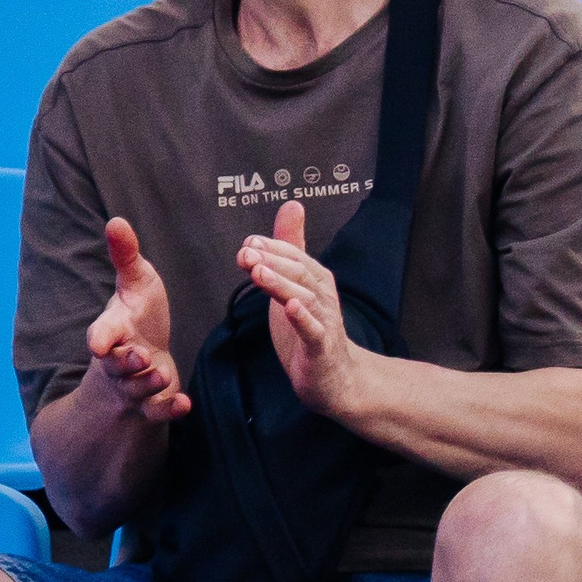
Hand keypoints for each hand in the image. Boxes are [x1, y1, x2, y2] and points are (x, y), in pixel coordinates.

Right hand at [86, 218, 190, 422]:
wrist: (143, 355)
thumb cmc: (138, 314)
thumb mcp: (135, 283)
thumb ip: (126, 257)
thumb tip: (116, 220)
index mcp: (113, 330)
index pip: (102, 334)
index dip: (100, 338)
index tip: (97, 344)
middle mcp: (118, 360)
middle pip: (116, 366)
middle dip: (125, 363)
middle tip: (139, 357)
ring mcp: (134, 384)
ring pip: (136, 389)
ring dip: (148, 384)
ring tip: (162, 376)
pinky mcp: (152, 401)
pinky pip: (156, 410)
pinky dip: (168, 409)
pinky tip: (184, 404)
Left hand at [238, 201, 364, 416]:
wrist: (335, 376)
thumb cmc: (311, 327)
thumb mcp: (296, 284)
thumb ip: (291, 246)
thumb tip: (292, 205)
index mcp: (316, 280)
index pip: (295, 257)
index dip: (272, 248)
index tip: (247, 243)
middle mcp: (323, 297)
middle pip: (300, 273)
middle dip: (273, 261)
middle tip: (246, 253)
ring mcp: (324, 322)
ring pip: (305, 299)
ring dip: (281, 285)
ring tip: (259, 273)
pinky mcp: (321, 348)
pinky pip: (313, 332)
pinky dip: (302, 319)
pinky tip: (290, 308)